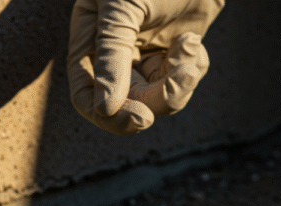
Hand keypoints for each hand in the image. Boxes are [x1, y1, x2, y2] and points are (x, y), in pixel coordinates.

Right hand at [68, 0, 223, 135]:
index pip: (87, 96)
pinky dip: (193, 68)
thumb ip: (111, 55)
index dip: (108, 116)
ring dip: (180, 81)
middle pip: (127, 105)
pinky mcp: (172, 57)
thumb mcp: (122, 8)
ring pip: (159, 99)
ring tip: (190, 47)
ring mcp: (144, 58)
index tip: (138, 119)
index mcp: (89, 42)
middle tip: (176, 83)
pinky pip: (181, 83)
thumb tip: (105, 108)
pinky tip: (193, 40)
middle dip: (155, 99)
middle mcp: (113, 57)